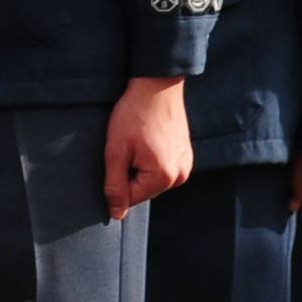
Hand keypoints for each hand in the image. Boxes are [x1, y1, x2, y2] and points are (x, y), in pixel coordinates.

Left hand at [106, 78, 194, 218]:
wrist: (157, 86)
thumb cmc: (133, 116)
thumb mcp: (116, 152)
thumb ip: (115, 186)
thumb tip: (117, 215)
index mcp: (164, 177)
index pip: (131, 198)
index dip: (116, 179)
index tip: (117, 155)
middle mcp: (180, 175)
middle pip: (143, 189)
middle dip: (129, 173)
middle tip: (127, 147)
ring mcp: (186, 165)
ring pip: (152, 179)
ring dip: (140, 166)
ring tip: (138, 141)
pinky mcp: (186, 155)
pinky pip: (162, 168)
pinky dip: (151, 159)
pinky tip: (148, 139)